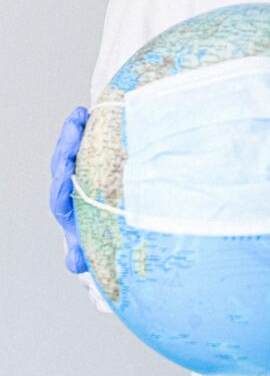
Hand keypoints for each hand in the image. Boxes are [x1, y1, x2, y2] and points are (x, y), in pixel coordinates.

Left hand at [49, 107, 88, 273]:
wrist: (105, 218)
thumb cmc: (98, 231)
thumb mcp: (91, 246)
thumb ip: (81, 256)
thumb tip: (74, 262)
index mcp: (64, 208)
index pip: (58, 195)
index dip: (62, 183)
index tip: (68, 172)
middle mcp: (65, 186)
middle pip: (59, 166)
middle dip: (65, 149)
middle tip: (75, 135)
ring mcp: (72, 168)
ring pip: (66, 149)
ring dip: (70, 133)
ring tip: (78, 116)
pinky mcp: (82, 155)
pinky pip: (78, 140)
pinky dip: (80, 126)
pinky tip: (85, 113)